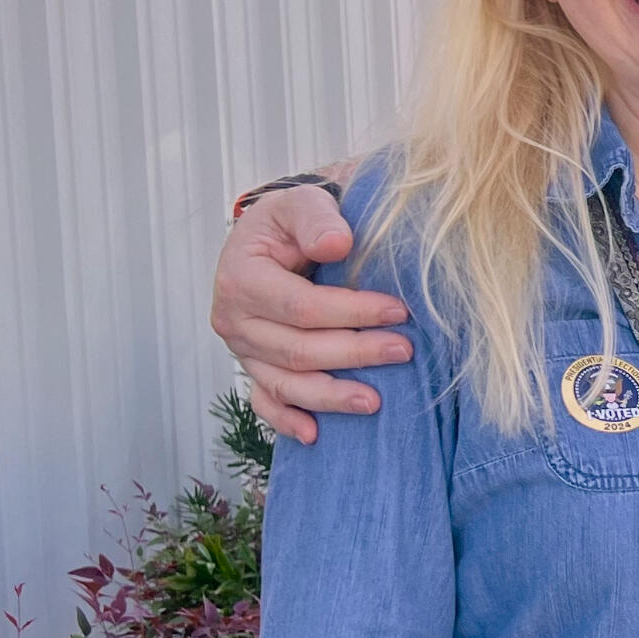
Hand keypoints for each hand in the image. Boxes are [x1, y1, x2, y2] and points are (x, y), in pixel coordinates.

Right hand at [211, 183, 409, 443]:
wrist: (278, 233)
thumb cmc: (294, 218)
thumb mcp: (303, 201)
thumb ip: (317, 217)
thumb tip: (338, 244)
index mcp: (241, 278)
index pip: (301, 306)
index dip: (351, 312)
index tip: (399, 310)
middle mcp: (234, 319)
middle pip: (297, 349)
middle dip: (354, 353)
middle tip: (404, 350)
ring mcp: (242, 348)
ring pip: (285, 383)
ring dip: (330, 396)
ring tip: (375, 402)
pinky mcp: (254, 365)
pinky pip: (265, 401)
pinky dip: (286, 421)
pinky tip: (315, 435)